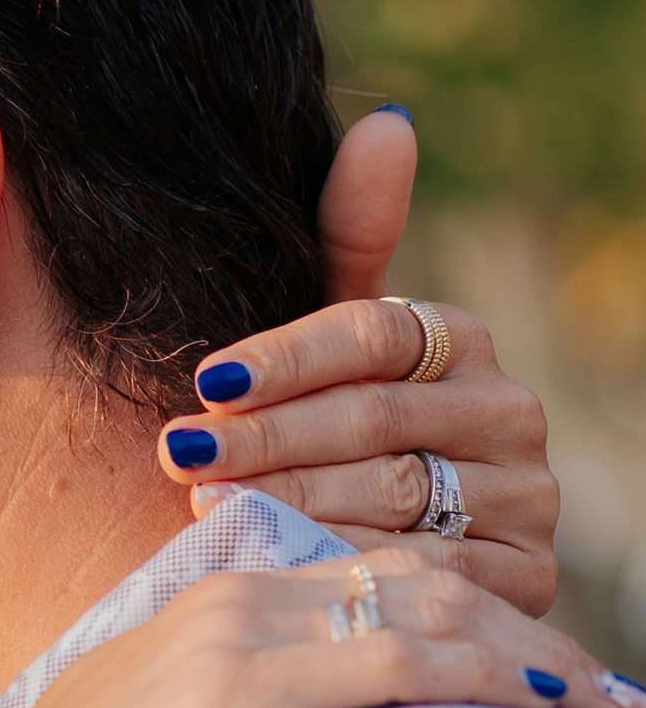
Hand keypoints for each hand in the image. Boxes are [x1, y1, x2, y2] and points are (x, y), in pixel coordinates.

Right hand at [0, 546, 638, 707]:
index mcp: (206, 611)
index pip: (375, 584)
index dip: (475, 618)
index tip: (549, 674)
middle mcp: (225, 603)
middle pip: (417, 582)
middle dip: (525, 631)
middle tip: (609, 695)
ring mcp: (228, 639)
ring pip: (423, 610)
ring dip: (531, 654)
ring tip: (608, 706)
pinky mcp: (234, 690)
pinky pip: (394, 663)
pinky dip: (486, 674)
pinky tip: (547, 705)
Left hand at [154, 110, 558, 618]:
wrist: (359, 556)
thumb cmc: (319, 432)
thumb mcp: (324, 342)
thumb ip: (345, 239)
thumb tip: (390, 125)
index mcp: (460, 341)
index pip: (369, 333)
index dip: (283, 358)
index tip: (206, 383)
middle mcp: (510, 412)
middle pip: (371, 419)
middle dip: (265, 438)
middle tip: (181, 454)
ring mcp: (525, 500)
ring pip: (389, 496)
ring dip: (286, 504)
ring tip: (203, 509)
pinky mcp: (524, 582)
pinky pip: (420, 574)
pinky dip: (338, 569)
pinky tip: (271, 570)